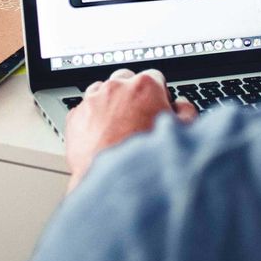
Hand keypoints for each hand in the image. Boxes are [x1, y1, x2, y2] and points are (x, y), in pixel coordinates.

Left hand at [65, 68, 196, 188]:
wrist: (115, 183)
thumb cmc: (146, 160)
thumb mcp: (182, 133)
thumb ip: (185, 112)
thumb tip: (182, 106)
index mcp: (145, 86)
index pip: (154, 77)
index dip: (158, 93)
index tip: (157, 105)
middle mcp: (116, 87)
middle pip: (126, 79)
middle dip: (132, 93)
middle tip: (137, 115)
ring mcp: (92, 100)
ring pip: (102, 91)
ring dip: (110, 102)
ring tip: (118, 126)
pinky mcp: (75, 116)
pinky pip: (84, 109)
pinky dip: (91, 118)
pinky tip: (101, 135)